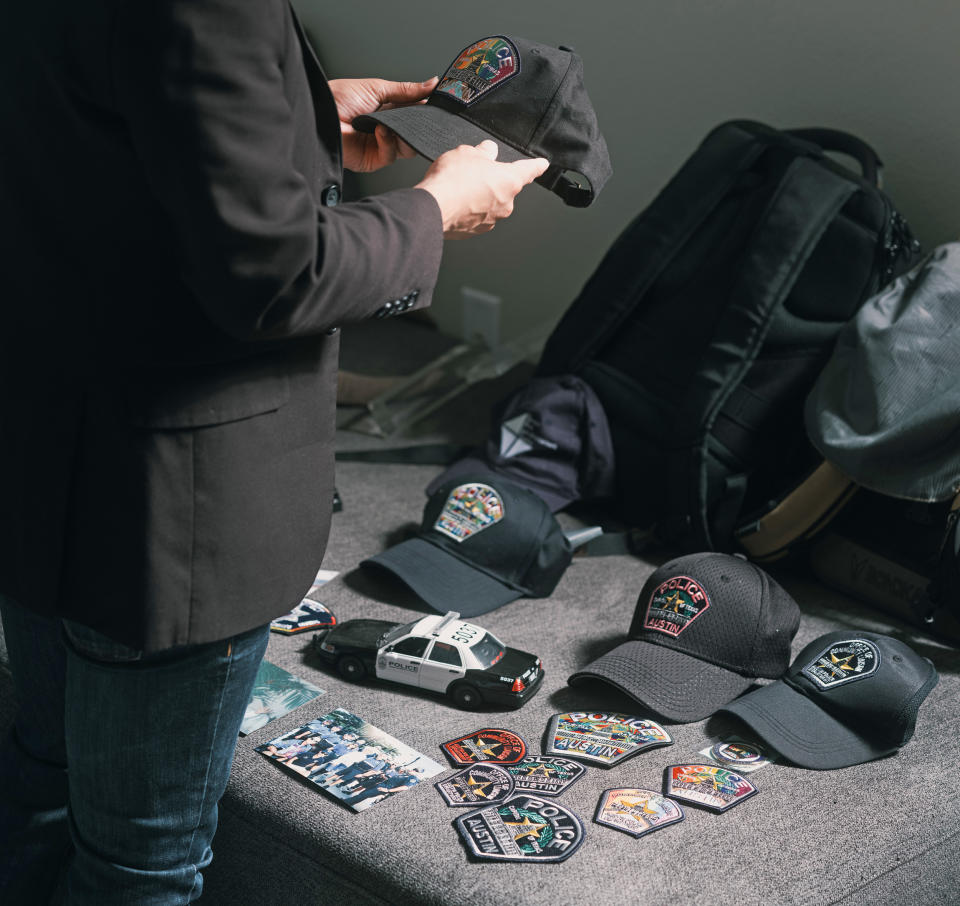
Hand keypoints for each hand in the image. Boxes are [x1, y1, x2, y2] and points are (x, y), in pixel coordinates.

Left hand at [329, 76, 437, 171]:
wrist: (319, 115)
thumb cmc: (338, 98)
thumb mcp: (377, 88)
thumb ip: (406, 90)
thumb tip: (432, 83)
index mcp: (389, 111)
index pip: (416, 113)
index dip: (428, 111)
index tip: (439, 106)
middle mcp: (387, 129)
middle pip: (415, 133)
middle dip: (420, 127)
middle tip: (424, 118)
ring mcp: (380, 145)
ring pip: (407, 148)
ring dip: (405, 136)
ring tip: (394, 124)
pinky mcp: (372, 160)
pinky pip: (390, 156)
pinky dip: (388, 143)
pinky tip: (380, 132)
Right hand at [416, 141, 549, 238]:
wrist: (434, 208)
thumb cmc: (452, 180)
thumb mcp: (468, 153)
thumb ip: (483, 152)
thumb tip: (489, 150)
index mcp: (509, 180)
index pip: (529, 170)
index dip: (536, 166)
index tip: (542, 165)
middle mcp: (505, 203)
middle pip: (504, 187)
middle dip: (492, 180)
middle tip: (473, 172)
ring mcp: (491, 219)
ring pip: (490, 203)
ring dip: (479, 196)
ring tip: (459, 188)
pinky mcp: (476, 231)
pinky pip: (476, 216)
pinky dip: (469, 210)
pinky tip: (455, 202)